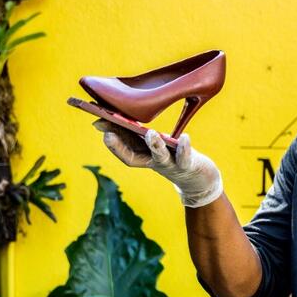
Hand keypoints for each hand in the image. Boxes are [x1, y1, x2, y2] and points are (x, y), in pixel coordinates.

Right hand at [93, 120, 222, 207]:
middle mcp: (154, 162)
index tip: (98, 124)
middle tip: (108, 132)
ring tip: (150, 132)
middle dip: (120, 145)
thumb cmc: (172, 155)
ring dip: (154, 146)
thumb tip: (111, 117)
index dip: (111, 140)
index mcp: (144, 156)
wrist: (199, 179)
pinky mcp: (189, 166)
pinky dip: (184, 149)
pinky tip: (185, 137)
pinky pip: (185, 158)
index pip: (123, 150)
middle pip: (135, 156)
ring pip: (160, 157)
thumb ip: (136, 133)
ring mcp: (171, 165)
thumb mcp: (153, 144)